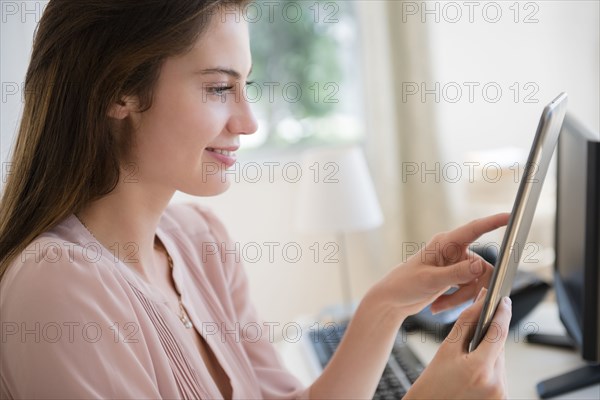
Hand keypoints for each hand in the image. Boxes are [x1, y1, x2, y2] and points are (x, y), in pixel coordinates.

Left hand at [367, 213, 508, 318]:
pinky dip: (457, 300)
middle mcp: (452, 250)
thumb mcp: (430, 280)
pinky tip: (438, 306)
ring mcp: (454, 264)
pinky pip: (469, 288)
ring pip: (477, 281)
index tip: (511, 216)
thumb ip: (456, 274)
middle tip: (455, 302)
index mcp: (445, 243)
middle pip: (482, 267)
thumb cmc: (404, 284)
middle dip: (471, 288)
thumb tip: (482, 266)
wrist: (391, 300)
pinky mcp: (454, 276)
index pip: (474, 229)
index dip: (494, 222)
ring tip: (439, 306)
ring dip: (461, 297)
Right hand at [404, 288, 511, 398]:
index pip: (498, 332)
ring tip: (466, 362)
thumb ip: (466, 323)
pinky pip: (498, 376)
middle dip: (488, 338)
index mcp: (480, 368)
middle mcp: (495, 384)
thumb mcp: (446, 349)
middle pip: (499, 348)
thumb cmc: (431, 385)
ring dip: (488, 355)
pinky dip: (488, 370)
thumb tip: (480, 303)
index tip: (503, 301)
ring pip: (499, 362)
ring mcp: (501, 395)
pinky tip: (472, 374)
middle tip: (470, 339)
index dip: (502, 313)